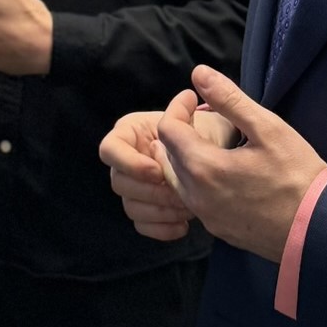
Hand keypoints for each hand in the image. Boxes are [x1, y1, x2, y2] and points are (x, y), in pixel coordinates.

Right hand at [100, 105, 239, 241]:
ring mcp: (133, 186)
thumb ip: (187, 114)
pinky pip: (141, 225)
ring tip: (187, 208)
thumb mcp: (197, 121)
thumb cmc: (203, 133)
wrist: (216, 156)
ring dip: (159, 211)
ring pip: (130, 206)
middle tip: (180, 195)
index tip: (158, 171)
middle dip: (151, 192)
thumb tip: (188, 98)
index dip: (130, 163)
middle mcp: (125, 160)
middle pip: (119, 183)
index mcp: (129, 133)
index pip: (109, 149)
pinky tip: (184, 226)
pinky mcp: (144, 208)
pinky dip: (162, 228)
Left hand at [153, 65, 326, 262]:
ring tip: (210, 142)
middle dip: (179, 131)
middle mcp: (197, 196)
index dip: (178, 108)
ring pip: (177, 180)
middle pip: (167, 156)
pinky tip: (221, 172)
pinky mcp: (218, 229)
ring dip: (185, 157)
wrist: (319, 227)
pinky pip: (194, 200)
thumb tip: (199, 73)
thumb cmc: (298, 174)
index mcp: (204, 168)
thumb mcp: (268, 128)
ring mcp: (206, 217)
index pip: (168, 130)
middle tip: (201, 118)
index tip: (194, 98)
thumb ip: (229, 99)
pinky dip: (197, 180)